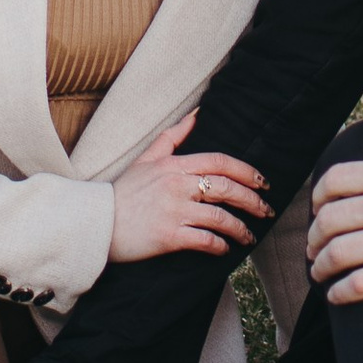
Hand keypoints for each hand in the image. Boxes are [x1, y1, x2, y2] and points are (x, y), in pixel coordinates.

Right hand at [107, 115, 268, 262]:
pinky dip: (220, 245)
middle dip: (252, 200)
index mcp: (174, 165)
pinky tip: (224, 248)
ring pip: (221, 218)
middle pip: (227, 189)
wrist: (96, 223)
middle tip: (266, 210)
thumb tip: (197, 113)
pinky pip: (205, 240)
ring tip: (248, 237)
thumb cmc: (123, 192)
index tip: (262, 183)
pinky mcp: (169, 236)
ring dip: (240, 229)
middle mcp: (177, 185)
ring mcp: (174, 211)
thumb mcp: (146, 159)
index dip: (246, 172)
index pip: (220, 162)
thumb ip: (172, 136)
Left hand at [306, 106, 362, 302]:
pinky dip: (340, 293)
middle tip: (314, 248)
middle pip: (328, 220)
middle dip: (313, 236)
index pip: (334, 180)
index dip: (317, 197)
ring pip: (337, 254)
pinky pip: (359, 285)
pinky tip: (337, 296)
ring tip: (321, 273)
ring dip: (320, 266)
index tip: (318, 210)